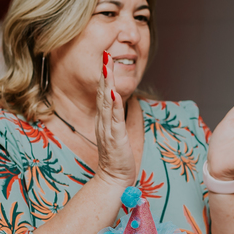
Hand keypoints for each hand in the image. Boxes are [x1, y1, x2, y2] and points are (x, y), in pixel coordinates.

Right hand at [96, 51, 135, 187]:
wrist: (114, 179)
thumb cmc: (118, 158)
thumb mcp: (121, 132)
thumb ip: (123, 116)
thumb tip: (130, 100)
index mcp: (104, 120)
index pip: (103, 94)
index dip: (105, 76)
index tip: (106, 59)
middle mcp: (103, 122)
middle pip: (102, 93)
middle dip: (104, 73)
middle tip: (104, 54)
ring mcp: (108, 130)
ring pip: (106, 102)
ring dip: (107, 83)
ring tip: (107, 67)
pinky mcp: (116, 138)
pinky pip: (115, 119)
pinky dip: (114, 106)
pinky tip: (113, 93)